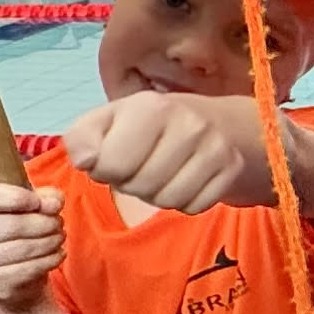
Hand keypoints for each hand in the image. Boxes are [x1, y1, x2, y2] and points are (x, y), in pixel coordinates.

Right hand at [0, 180, 66, 309]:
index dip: (15, 197)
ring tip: (58, 238)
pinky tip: (56, 255)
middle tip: (58, 223)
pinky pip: (23, 271)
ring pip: (18, 249)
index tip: (39, 202)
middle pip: (8, 225)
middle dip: (42, 223)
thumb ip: (41, 197)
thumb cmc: (14, 232)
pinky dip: (47, 261)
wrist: (10, 275)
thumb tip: (53, 200)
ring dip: (48, 242)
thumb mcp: (26, 207)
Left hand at [60, 92, 259, 214]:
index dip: (106, 169)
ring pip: (169, 201)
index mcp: (151, 107)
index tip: (115, 156)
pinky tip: (187, 179)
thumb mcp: (109, 120)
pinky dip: (186, 201)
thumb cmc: (150, 125)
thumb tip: (85, 161)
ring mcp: (215, 147)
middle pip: (141, 186)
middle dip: (134, 184)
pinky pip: (195, 206)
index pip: (111, 165)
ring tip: (163, 173)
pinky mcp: (232, 169)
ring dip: (159, 195)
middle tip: (142, 166)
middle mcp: (188, 124)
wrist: (219, 122)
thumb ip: (82, 138)